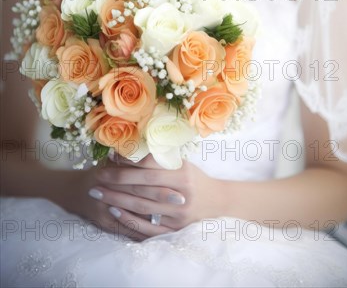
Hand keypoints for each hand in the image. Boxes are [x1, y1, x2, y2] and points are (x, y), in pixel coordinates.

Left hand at [88, 154, 223, 240]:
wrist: (217, 202)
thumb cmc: (194, 178)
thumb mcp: (181, 164)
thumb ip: (160, 159)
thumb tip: (130, 150)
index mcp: (182, 175)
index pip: (149, 168)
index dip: (128, 162)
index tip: (109, 157)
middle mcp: (181, 195)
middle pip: (142, 187)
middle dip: (116, 182)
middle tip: (96, 176)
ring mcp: (177, 215)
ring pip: (141, 207)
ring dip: (117, 199)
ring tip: (98, 192)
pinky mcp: (174, 230)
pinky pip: (147, 227)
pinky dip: (128, 219)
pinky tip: (114, 211)